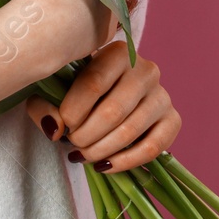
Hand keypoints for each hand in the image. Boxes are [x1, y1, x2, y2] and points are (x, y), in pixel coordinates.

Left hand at [25, 41, 180, 172]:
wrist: (108, 99)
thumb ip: (45, 106)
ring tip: (83, 155)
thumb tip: (54, 129)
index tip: (62, 125)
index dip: (74, 110)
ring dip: (101, 150)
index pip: (94, 83)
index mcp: (117, 52)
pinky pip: (152, 147)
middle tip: (72, 143)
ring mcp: (162, 95)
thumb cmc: (78, 92)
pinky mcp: (173, 120)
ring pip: (130, 131)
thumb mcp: (55, 91)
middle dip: (86, 135)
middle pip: (113, 110)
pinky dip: (125, 162)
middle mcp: (146, 70)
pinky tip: (104, 166)